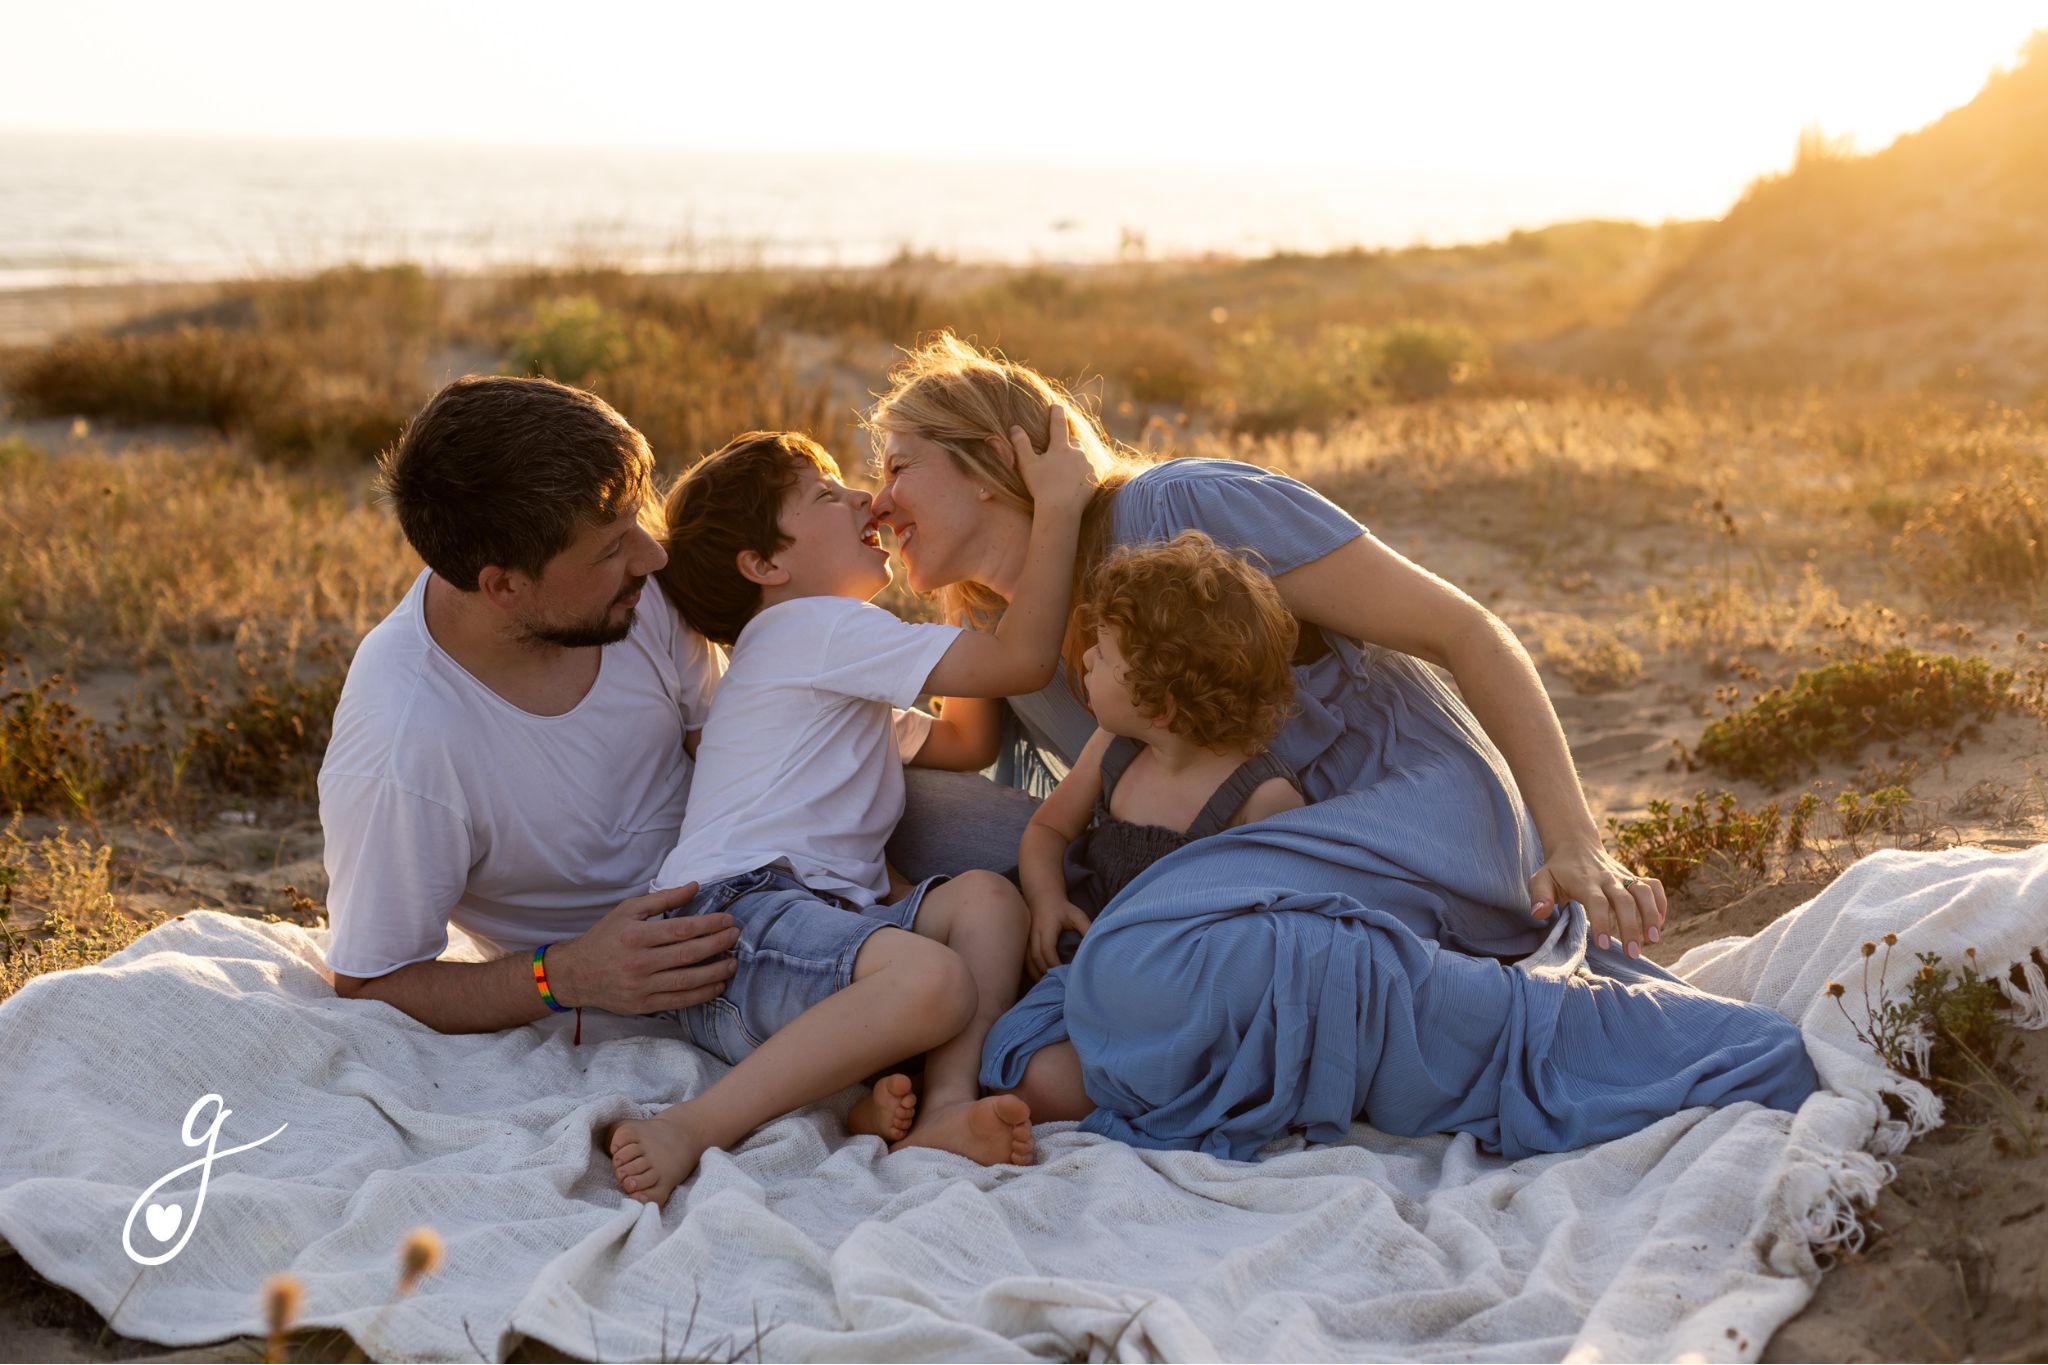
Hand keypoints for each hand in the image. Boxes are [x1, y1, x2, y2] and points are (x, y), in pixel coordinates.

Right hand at [546, 882, 740, 1013]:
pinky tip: (717, 986)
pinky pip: (679, 1001)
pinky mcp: (643, 1005)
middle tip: (735, 937)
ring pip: (687, 981)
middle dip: (718, 945)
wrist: (576, 973)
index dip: (709, 925)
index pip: (682, 929)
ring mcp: (641, 986)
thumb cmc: (605, 937)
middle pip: (689, 954)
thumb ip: (663, 899)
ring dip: (715, 972)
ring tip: (733, 963)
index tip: (728, 920)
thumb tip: (695, 887)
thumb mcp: (628, 910)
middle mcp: (639, 962)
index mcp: (636, 936)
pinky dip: (701, 995)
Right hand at [1007, 405, 1092, 514]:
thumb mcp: (1027, 465)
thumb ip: (1021, 444)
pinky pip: (1090, 472)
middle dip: (1069, 442)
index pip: (1058, 424)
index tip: (1056, 406)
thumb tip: (1015, 427)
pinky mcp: (1095, 479)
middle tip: (1063, 447)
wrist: (1061, 509)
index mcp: (1060, 447)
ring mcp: (1088, 466)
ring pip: (1083, 457)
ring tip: (1069, 471)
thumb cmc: (1041, 486)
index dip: (1057, 413)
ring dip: (1077, 460)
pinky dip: (1084, 474)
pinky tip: (1076, 483)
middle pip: (1074, 441)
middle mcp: (1077, 453)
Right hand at [1026, 897, 1091, 979]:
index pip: (1047, 947)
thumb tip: (1095, 944)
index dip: (1053, 961)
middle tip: (1056, 983)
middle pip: (1036, 957)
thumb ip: (1086, 927)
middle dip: (1045, 971)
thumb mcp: (1077, 915)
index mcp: (1047, 927)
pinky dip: (1032, 970)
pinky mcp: (1025, 942)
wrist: (1043, 898)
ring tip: (1048, 984)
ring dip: (1037, 973)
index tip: (1062, 972)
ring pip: (1028, 960)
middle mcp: (1034, 934)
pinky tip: (1040, 978)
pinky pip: (1025, 959)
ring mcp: (1027, 938)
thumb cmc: (1063, 908)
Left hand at [1529, 843, 1667, 958]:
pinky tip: (1660, 923)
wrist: (1575, 845)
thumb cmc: (1557, 870)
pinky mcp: (1633, 877)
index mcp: (1584, 881)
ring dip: (1652, 915)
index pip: (1597, 902)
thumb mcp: (1540, 879)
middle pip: (1625, 900)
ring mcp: (1623, 876)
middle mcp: (1607, 878)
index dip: (1602, 922)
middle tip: (1633, 954)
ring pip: (1644, 892)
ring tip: (1653, 940)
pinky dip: (1661, 902)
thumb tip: (1539, 914)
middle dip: (1631, 927)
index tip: (1604, 946)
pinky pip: (1654, 885)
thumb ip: (1539, 896)